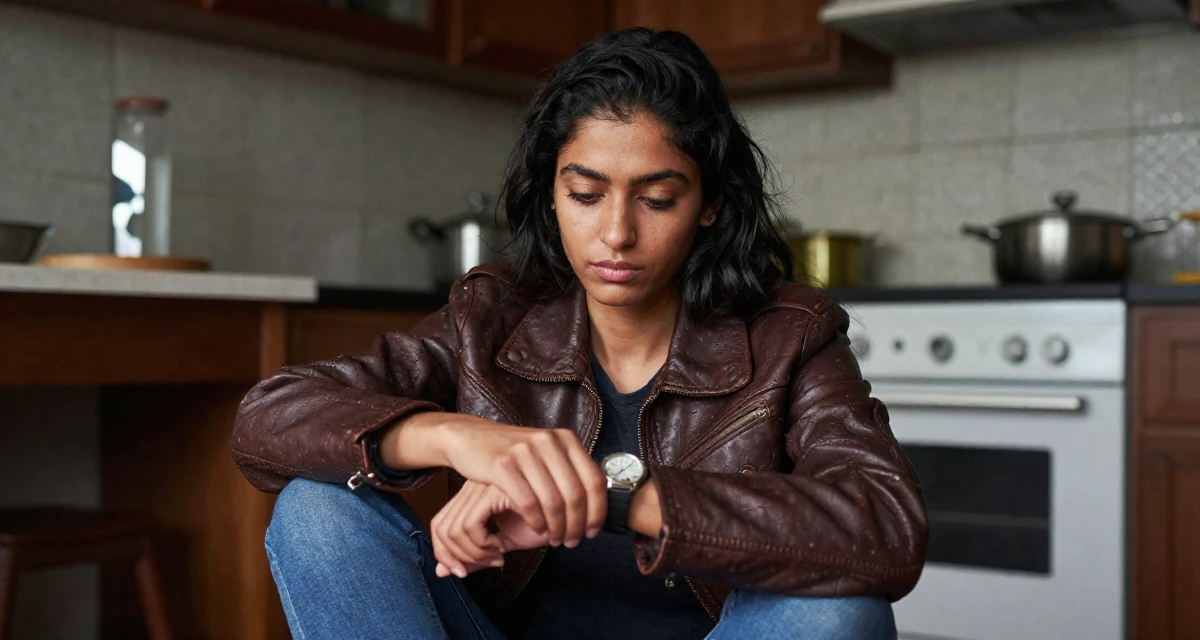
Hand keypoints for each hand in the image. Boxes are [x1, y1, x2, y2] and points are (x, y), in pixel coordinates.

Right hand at [389, 414, 607, 548]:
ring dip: (557, 528)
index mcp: (565, 438)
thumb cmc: (512, 453)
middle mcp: (548, 441)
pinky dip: (537, 522)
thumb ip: (569, 469)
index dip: (597, 510)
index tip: (593, 531)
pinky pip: (528, 503)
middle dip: (577, 525)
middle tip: (572, 542)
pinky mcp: (503, 465)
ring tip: (555, 540)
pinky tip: (538, 529)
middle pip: (576, 495)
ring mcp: (525, 452)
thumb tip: (599, 499)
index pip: (593, 480)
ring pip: (553, 502)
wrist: (471, 438)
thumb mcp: (545, 452)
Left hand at [430, 480, 549, 577]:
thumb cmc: (538, 525)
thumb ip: (473, 555)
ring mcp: (483, 486)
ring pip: (454, 531)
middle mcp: (474, 487)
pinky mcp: (494, 490)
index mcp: (473, 496)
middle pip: (441, 529)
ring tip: (499, 556)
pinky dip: (484, 545)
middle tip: (487, 564)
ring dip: (476, 554)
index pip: (438, 526)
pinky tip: (504, 547)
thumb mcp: (500, 543)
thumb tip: (440, 572)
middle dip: (461, 558)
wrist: (568, 513)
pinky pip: (471, 526)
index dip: (444, 554)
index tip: (465, 570)